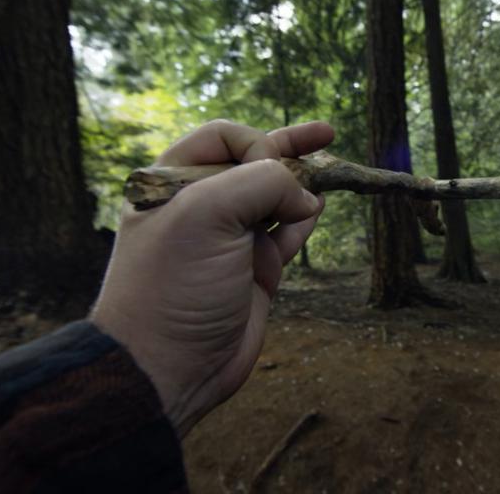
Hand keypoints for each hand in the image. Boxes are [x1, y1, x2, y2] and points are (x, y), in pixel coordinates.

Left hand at [91, 120, 332, 436]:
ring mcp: (229, 241)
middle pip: (254, 163)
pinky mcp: (255, 271)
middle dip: (290, 149)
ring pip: (276, 199)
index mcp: (171, 183)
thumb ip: (261, 184)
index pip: (224, 138)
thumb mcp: (207, 214)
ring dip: (302, 187)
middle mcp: (200, 207)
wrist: (170, 367)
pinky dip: (303, 223)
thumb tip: (304, 197)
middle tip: (327, 133)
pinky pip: (286, 234)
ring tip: (329, 178)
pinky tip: (314, 212)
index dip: (257, 144)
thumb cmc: (174, 284)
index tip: (274, 171)